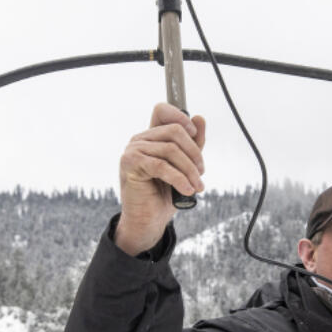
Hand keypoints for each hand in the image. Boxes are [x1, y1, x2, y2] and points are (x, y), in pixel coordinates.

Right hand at [114, 103, 206, 254]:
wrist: (148, 220)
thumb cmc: (164, 195)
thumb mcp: (185, 167)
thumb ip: (193, 144)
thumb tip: (200, 118)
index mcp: (151, 137)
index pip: (162, 111)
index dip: (180, 117)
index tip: (194, 134)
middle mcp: (140, 140)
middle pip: (175, 131)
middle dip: (194, 153)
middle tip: (201, 173)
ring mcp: (133, 151)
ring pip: (171, 150)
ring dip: (190, 170)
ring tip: (197, 186)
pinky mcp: (131, 164)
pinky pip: (162, 166)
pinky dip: (179, 179)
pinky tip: (188, 190)